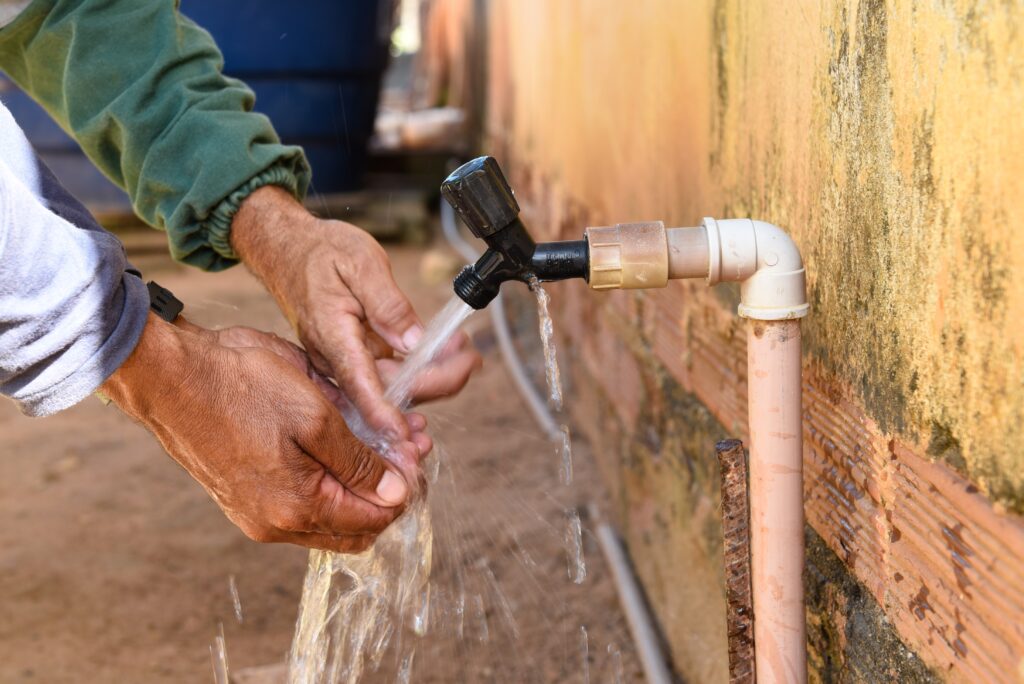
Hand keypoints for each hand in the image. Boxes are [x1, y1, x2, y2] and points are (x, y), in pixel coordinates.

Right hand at [101, 313, 426, 552]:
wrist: (171, 376)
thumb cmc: (239, 386)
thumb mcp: (314, 415)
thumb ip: (358, 461)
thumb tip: (396, 493)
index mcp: (296, 508)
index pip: (374, 520)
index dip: (404, 489)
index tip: (417, 452)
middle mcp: (276, 523)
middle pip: (354, 526)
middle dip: (388, 488)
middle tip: (407, 446)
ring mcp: (258, 512)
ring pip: (330, 514)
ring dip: (361, 481)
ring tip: (382, 436)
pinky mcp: (246, 495)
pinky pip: (302, 501)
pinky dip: (330, 477)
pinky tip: (343, 441)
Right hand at [230, 186, 479, 441]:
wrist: (288, 249)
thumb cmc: (319, 252)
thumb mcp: (360, 263)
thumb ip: (387, 305)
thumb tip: (413, 341)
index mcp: (332, 336)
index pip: (359, 384)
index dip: (384, 413)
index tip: (406, 433)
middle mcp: (336, 357)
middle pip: (389, 388)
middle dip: (436, 380)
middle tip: (472, 360)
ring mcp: (347, 360)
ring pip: (395, 383)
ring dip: (434, 372)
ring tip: (466, 350)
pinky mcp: (356, 357)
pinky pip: (392, 370)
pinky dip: (421, 363)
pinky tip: (446, 348)